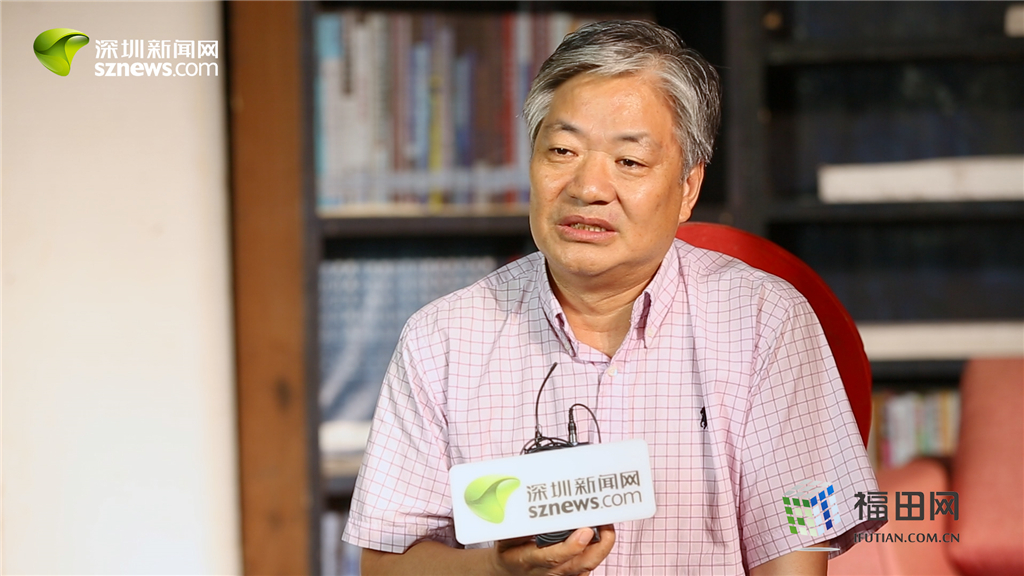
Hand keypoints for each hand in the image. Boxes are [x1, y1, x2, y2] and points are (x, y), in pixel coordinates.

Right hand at [491, 525, 615, 575]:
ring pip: (587, 566)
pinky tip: (602, 533)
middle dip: (597, 545)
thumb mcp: (506, 536)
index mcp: (528, 560)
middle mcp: (547, 572)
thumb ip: (518, 523)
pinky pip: (588, 566)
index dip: (571, 546)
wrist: (508, 572)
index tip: (585, 531)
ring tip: (607, 524)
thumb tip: (528, 500)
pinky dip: (598, 550)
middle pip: (578, 564)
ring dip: (602, 546)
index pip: (552, 557)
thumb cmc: (509, 550)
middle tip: (605, 524)